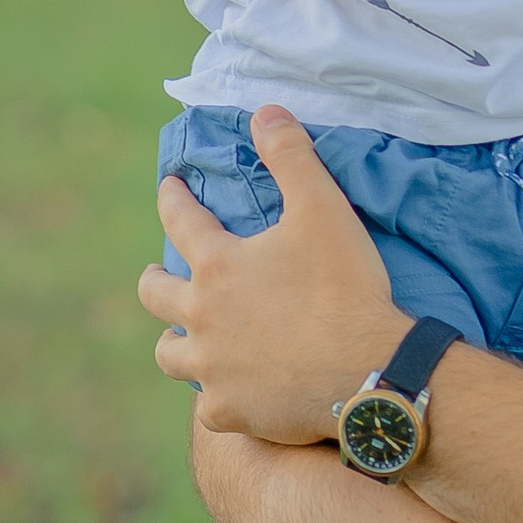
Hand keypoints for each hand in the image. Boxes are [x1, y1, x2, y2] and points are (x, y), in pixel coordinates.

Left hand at [140, 125, 409, 441]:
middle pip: (155, 295)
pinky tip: (229, 391)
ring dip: (175, 341)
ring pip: (170, 355)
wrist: (367, 373)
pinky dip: (216, 394)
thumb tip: (264, 110)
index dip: (173, 197)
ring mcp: (212, 370)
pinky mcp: (231, 412)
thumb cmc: (345, 287)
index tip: (171, 187)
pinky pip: (208, 406)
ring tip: (184, 338)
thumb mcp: (324, 208)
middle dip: (154, 279)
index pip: (181, 220)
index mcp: (218, 266)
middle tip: (160, 274)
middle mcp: (201, 318)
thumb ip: (291, 155)